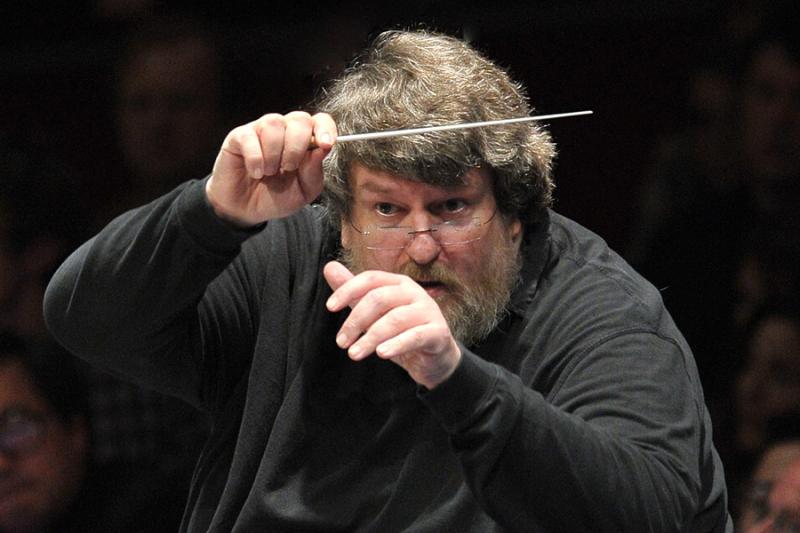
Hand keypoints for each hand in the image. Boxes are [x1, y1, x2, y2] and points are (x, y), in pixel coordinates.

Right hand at [206, 111, 336, 225]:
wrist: (247, 210)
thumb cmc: (276, 197)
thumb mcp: (303, 192)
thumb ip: (314, 172)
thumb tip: (322, 149)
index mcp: (305, 141)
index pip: (320, 120)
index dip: (326, 128)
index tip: (326, 144)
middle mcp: (284, 130)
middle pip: (300, 119)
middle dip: (297, 146)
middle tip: (288, 168)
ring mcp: (261, 130)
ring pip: (274, 123)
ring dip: (275, 153)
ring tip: (269, 172)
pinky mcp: (239, 136)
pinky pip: (250, 137)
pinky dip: (255, 159)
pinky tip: (255, 172)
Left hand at [323, 261, 461, 388]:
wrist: (433, 358)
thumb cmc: (401, 331)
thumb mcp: (375, 313)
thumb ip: (354, 293)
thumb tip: (329, 267)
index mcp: (398, 283)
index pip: (371, 278)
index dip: (348, 290)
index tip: (330, 307)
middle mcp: (414, 292)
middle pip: (380, 298)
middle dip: (356, 320)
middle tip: (341, 342)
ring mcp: (428, 311)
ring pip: (395, 319)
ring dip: (371, 338)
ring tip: (354, 354)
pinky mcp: (438, 332)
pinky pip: (415, 336)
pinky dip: (397, 344)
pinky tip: (381, 354)